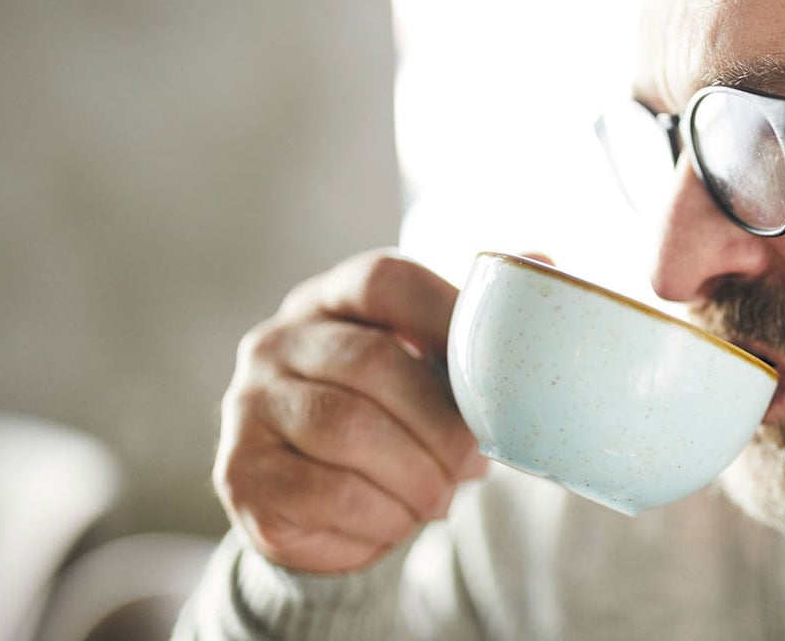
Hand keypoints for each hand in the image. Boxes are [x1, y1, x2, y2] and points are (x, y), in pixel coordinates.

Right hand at [212, 249, 487, 573]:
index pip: (386, 279)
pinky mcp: (240, 473)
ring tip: (438, 496)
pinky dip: (380, 517)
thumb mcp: (433, 370)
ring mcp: (249, 405)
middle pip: (371, 362)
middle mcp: (278, 341)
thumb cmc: (394, 423)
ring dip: (413, 475)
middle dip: (439, 423)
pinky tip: (399, 520)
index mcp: (332, 299)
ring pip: (346, 430)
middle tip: (473, 463)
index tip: (493, 371)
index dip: (446, 314)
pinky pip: (323, 492)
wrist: (324, 511)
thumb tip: (544, 264)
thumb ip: (478, 322)